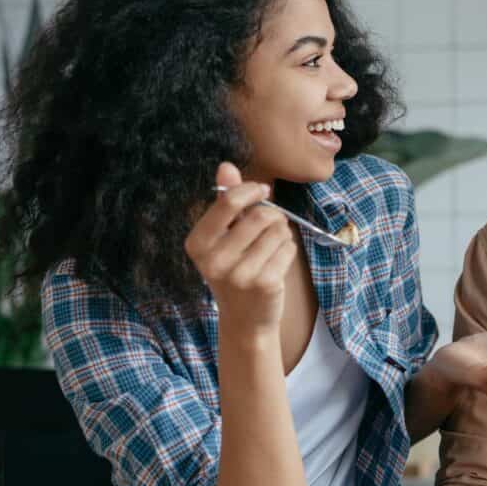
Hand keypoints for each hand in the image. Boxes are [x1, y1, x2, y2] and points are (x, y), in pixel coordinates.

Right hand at [184, 163, 294, 332]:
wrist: (245, 319)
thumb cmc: (235, 269)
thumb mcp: (223, 237)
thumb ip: (226, 202)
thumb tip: (226, 166)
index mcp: (197, 244)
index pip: (228, 203)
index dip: (251, 190)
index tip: (262, 190)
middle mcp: (214, 260)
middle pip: (260, 216)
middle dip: (272, 215)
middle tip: (271, 225)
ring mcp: (239, 274)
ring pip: (278, 231)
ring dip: (282, 233)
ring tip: (271, 246)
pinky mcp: (265, 283)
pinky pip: (289, 248)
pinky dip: (288, 250)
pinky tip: (277, 263)